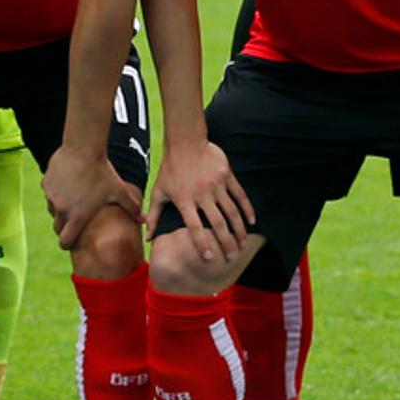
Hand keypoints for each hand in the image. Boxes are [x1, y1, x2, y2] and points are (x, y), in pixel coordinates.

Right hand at [44, 140, 150, 251]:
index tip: (71, 242)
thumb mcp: (119, 191)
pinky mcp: (46, 183)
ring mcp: (51, 196)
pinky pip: (49, 192)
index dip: (68, 244)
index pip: (65, 242)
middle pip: (57, 227)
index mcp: (77, 216)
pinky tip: (67, 182)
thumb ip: (132, 207)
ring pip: (52, 209)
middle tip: (74, 220)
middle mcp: (61, 209)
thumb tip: (145, 220)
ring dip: (60, 208)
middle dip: (64, 227)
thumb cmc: (102, 172)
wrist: (83, 149)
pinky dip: (56, 191)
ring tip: (73, 198)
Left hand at [144, 138, 250, 269]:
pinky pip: (240, 195)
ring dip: (238, 229)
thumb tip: (147, 238)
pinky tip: (251, 221)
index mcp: (184, 200)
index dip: (202, 243)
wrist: (185, 141)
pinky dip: (247, 208)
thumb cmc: (170, 168)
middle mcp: (201, 194)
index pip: (194, 226)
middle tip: (231, 258)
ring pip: (231, 211)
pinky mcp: (227, 175)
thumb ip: (154, 216)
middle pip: (217, 223)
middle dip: (225, 242)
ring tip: (242, 244)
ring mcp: (216, 184)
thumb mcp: (158, 191)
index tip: (209, 258)